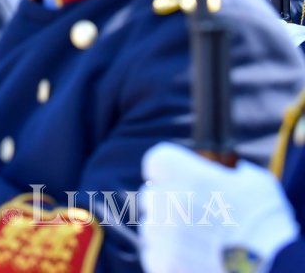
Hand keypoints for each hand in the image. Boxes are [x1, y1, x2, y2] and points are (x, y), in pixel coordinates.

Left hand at [139, 142, 299, 272]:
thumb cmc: (266, 222)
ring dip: (166, 231)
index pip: (157, 161)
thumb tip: (226, 174)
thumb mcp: (253, 182)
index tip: (177, 180)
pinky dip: (167, 256)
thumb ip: (228, 173)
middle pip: (151, 194)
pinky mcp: (162, 261)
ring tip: (197, 241)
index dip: (167, 171)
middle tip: (192, 215)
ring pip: (151, 226)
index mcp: (186, 174)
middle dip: (166, 202)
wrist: (273, 266)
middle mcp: (167, 199)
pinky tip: (193, 257)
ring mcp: (162, 232)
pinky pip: (153, 253)